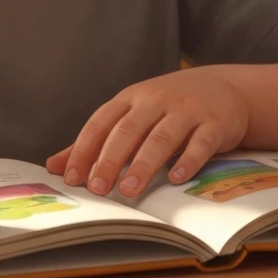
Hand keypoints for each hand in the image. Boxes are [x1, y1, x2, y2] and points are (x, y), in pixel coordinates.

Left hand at [45, 68, 248, 197]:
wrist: (222, 88)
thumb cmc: (168, 106)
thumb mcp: (132, 114)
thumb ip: (96, 141)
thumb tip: (55, 165)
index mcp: (130, 98)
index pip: (101, 123)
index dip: (84, 149)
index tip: (72, 177)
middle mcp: (155, 101)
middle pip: (128, 130)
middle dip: (110, 159)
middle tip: (97, 188)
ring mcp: (185, 110)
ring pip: (161, 137)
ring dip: (143, 164)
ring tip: (129, 190)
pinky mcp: (213, 123)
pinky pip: (199, 143)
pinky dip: (187, 160)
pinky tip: (175, 178)